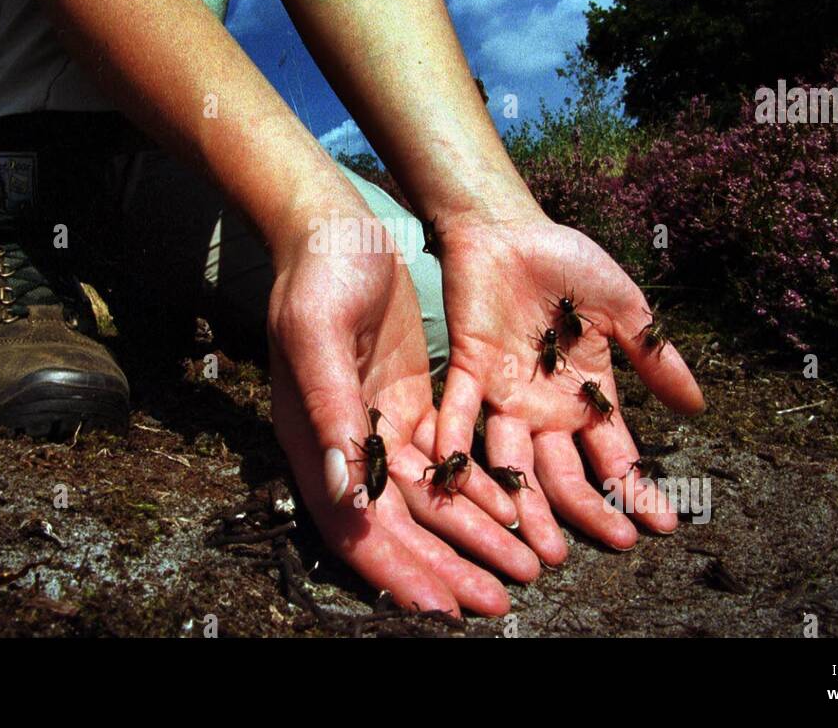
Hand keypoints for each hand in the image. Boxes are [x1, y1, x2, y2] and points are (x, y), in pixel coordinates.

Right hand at [266, 216, 538, 615]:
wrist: (337, 229)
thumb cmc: (318, 277)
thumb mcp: (318, 335)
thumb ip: (331, 411)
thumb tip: (345, 493)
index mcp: (314, 442)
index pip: (355, 526)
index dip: (398, 569)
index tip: (443, 609)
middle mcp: (346, 448)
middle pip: (400, 525)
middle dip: (450, 566)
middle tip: (500, 602)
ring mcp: (380, 429)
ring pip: (430, 500)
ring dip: (474, 535)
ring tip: (523, 570)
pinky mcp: (411, 406)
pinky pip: (448, 462)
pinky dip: (479, 489)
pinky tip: (517, 512)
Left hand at [432, 207, 704, 563]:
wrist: (508, 229)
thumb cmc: (566, 264)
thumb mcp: (623, 309)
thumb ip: (655, 358)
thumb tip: (699, 408)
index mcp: (585, 394)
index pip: (615, 453)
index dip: (637, 488)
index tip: (662, 525)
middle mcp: (544, 407)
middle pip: (565, 472)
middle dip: (589, 509)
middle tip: (611, 542)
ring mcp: (504, 395)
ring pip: (512, 461)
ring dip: (525, 504)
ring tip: (543, 545)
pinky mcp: (468, 373)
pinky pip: (461, 415)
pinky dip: (458, 444)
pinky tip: (463, 480)